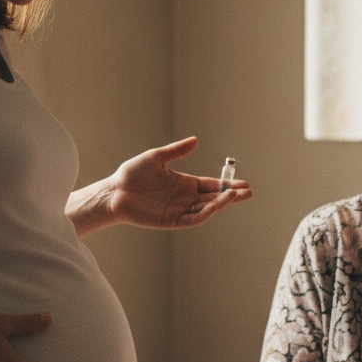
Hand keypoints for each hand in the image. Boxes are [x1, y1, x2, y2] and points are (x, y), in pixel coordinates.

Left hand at [107, 137, 251, 228]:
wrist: (114, 192)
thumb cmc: (131, 174)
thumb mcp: (156, 157)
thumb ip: (176, 151)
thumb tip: (196, 140)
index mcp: (184, 183)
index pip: (211, 185)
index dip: (227, 185)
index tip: (243, 183)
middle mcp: (184, 198)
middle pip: (213, 198)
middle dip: (231, 196)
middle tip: (248, 192)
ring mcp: (178, 210)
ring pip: (206, 209)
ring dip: (221, 204)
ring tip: (235, 196)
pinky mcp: (171, 221)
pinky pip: (192, 219)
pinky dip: (205, 213)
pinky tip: (215, 206)